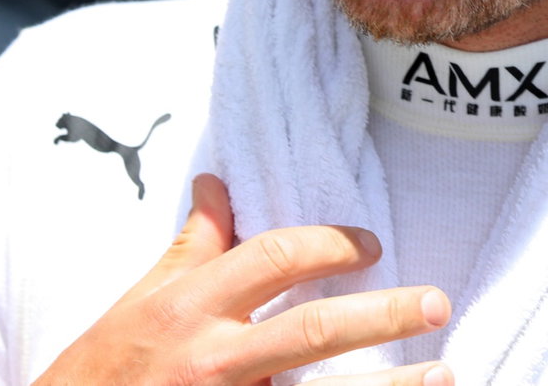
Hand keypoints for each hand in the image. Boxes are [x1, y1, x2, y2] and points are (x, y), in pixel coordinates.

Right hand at [33, 173, 453, 385]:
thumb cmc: (102, 371)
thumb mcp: (141, 302)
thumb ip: (191, 246)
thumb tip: (217, 180)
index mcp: (188, 308)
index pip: (273, 259)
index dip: (329, 245)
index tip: (372, 246)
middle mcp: (210, 359)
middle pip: (311, 330)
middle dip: (380, 314)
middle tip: (436, 302)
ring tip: (444, 374)